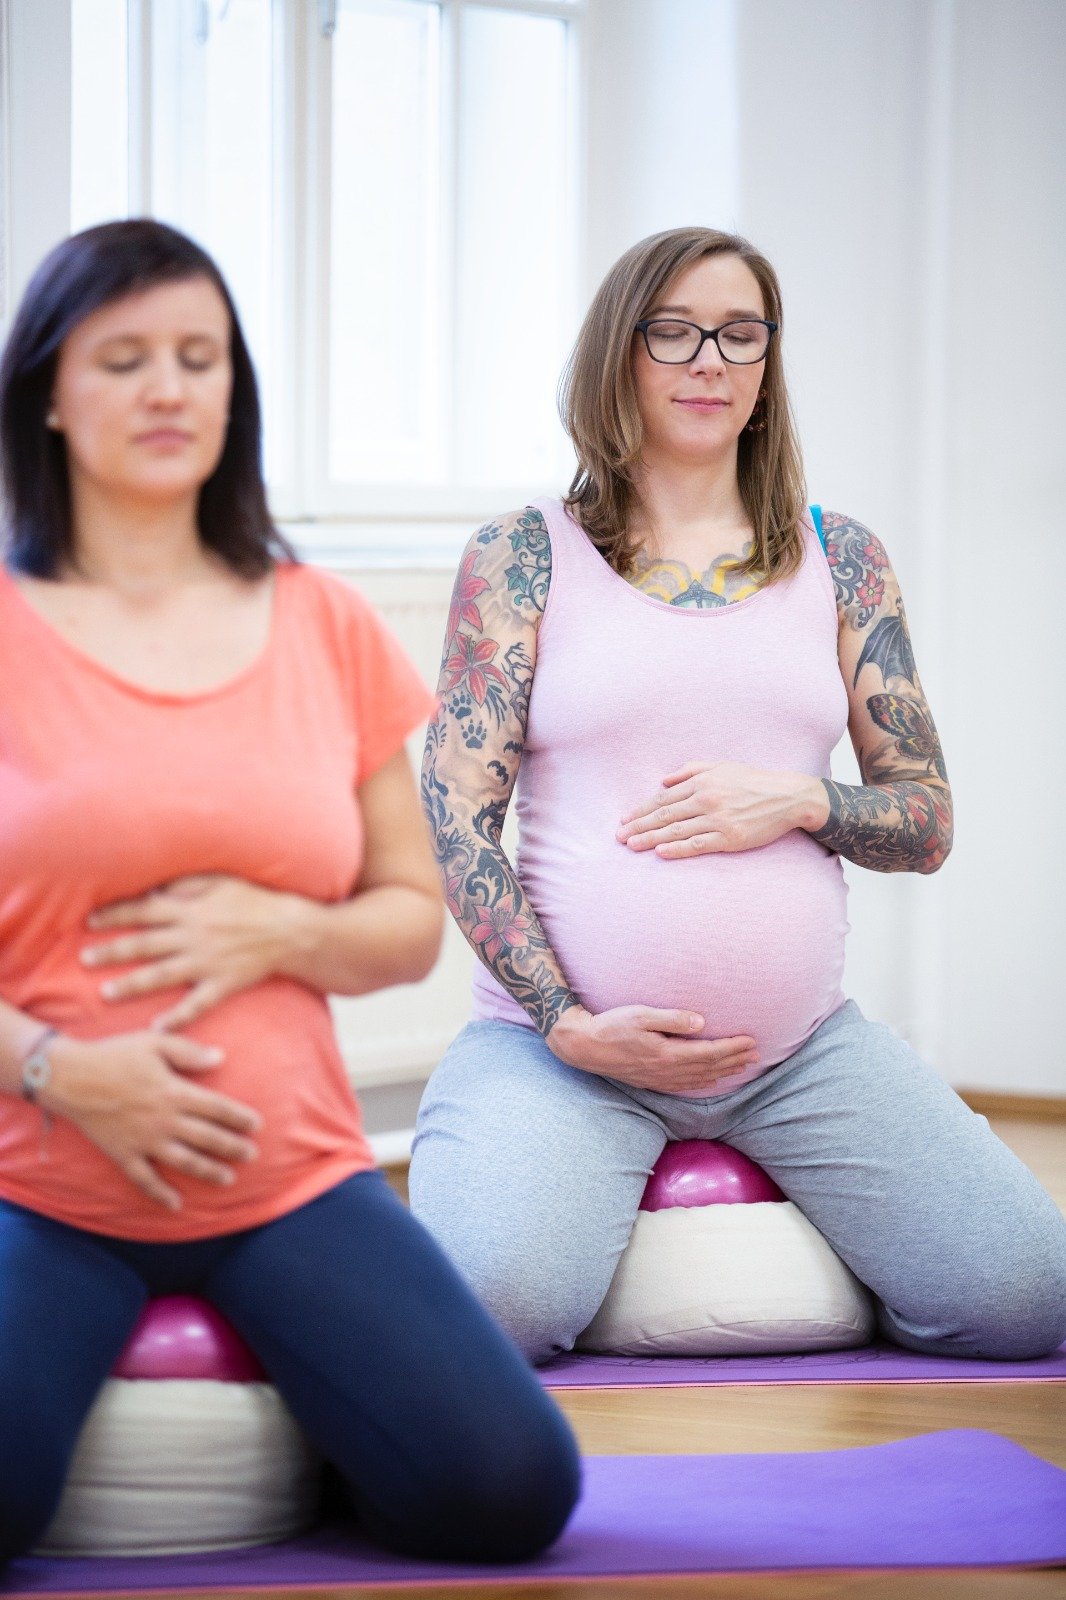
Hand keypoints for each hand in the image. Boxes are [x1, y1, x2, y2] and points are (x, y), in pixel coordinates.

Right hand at [41, 1032, 261, 1210]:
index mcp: (175, 1092)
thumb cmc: (114, 1055)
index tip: (257, 1126)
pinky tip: (176, 1204)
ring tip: (228, 1179)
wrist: (68, 1077)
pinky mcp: (123, 1154)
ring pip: (184, 1162)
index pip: (217, 1108)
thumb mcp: (154, 1043)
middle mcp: (164, 1121)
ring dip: (209, 1171)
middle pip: (207, 1138)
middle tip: (252, 1155)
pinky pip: (144, 1180)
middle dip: (233, 1147)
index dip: (240, 1117)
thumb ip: (189, 1051)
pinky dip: (160, 1194)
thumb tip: (220, 1057)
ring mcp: (144, 1141)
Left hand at [83, 875, 302, 1029]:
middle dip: (112, 951)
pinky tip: (157, 1028)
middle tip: (84, 960)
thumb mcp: (223, 881)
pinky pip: (196, 1004)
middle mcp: (195, 936)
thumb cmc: (258, 901)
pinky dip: (177, 1018)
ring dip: (132, 985)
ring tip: (106, 994)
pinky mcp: (224, 984)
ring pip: (162, 975)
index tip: (90, 922)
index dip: (116, 915)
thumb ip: (188, 885)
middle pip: (145, 944)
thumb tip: (156, 890)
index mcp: (192, 910)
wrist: (293, 931)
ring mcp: (208, 963)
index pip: (145, 910)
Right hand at [546, 1004, 758, 1094]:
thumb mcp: (641, 1014)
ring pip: (699, 1079)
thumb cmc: (611, 1025)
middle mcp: (666, 1070)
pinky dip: (703, 1083)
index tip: (751, 1041)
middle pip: (709, 1068)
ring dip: (723, 1072)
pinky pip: (685, 1086)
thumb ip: (672, 1018)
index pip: (708, 1052)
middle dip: (734, 1060)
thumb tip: (701, 1022)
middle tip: (756, 1054)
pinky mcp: (651, 1081)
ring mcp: (658, 1079)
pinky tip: (710, 1080)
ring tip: (742, 1066)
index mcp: (666, 1053)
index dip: (732, 1048)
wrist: (583, 1046)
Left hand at [617, 761, 826, 857]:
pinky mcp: (730, 838)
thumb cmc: (752, 780)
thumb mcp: (720, 766)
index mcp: (701, 782)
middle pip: (664, 815)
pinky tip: (661, 852)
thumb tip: (662, 780)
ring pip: (676, 831)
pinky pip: (698, 845)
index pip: (663, 798)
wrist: (787, 797)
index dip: (641, 810)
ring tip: (631, 846)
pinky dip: (678, 849)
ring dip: (650, 839)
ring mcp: (717, 820)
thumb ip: (690, 770)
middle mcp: (706, 800)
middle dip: (639, 826)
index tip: (625, 819)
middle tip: (619, 837)